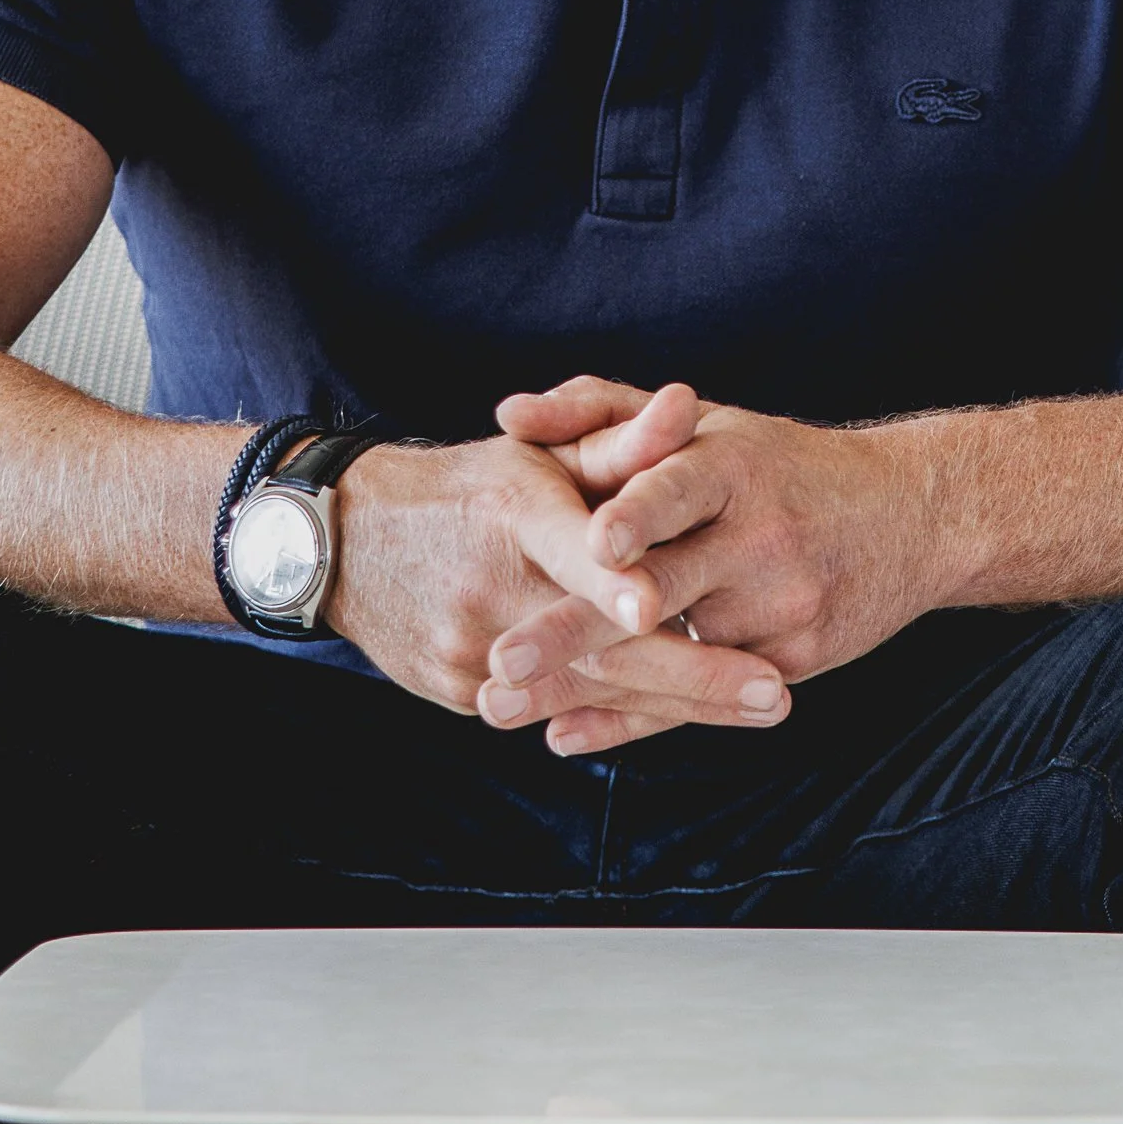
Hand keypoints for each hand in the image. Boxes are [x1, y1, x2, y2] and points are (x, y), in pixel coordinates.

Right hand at [322, 397, 788, 745]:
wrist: (347, 544)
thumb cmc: (467, 486)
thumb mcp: (536, 452)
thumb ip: (619, 439)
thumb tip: (688, 402)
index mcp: (510, 510)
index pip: (571, 550)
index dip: (615, 580)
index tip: (664, 607)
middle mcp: (490, 586)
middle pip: (595, 643)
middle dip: (693, 672)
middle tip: (775, 692)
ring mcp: (472, 649)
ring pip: (586, 688)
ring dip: (678, 705)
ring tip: (764, 708)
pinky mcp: (463, 692)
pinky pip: (555, 708)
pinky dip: (621, 716)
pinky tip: (692, 721)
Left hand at [485, 379, 939, 751]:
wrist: (913, 518)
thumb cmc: (779, 465)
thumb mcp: (704, 424)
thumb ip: (600, 409)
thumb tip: (507, 416)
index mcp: (734, 465)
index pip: (679, 488)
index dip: (638, 516)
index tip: (592, 544)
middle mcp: (759, 536)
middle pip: (659, 587)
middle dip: (576, 626)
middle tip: (501, 657)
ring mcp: (779, 606)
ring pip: (670, 656)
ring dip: (582, 686)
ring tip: (497, 707)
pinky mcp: (791, 661)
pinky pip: (698, 698)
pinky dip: (629, 720)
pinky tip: (565, 736)